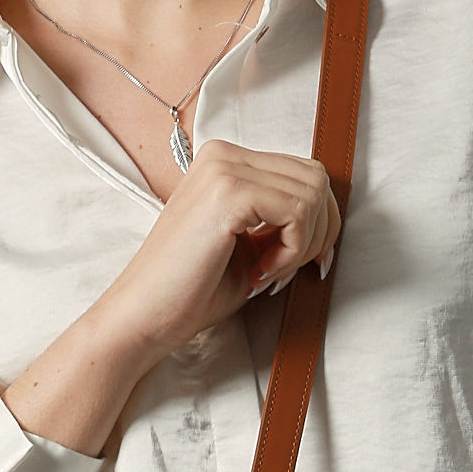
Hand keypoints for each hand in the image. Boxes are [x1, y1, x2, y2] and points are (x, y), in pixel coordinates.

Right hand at [101, 137, 340, 356]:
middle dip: (318, 232)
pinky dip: (293, 250)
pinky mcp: (229, 193)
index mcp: (225, 162)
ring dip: (304, 244)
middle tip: (284, 270)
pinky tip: (261, 271)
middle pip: (315, 178)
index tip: (300, 262)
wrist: (144, 316)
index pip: (303, 173)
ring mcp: (225, 169)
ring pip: (313, 193)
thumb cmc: (190, 291)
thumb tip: (328, 219)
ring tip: (267, 271)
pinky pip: (298, 212)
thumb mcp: (249, 247)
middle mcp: (224, 155)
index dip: (317, 222)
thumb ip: (281, 223)